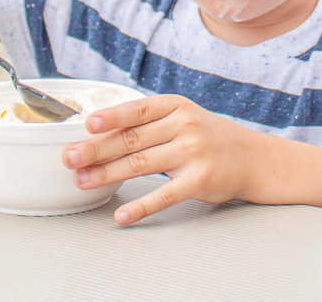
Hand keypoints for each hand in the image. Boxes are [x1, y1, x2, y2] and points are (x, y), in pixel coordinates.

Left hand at [62, 94, 265, 224]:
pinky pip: (164, 195)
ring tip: (83, 181)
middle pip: (132, 139)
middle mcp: (185, 125)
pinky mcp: (200, 180)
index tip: (86, 125)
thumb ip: (150, 123)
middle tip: (69, 158)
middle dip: (96, 149)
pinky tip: (122, 215)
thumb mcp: (184, 118)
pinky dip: (140, 207)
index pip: (138, 110)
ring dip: (107, 174)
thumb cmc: (209, 138)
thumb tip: (98, 135)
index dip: (111, 117)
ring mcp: (193, 152)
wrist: (252, 158)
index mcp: (177, 106)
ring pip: (140, 164)